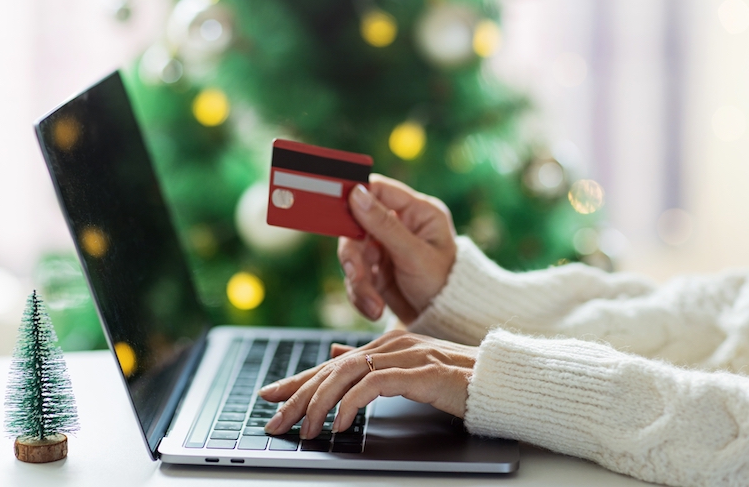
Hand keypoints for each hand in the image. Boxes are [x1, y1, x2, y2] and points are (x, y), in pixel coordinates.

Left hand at [258, 330, 476, 439]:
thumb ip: (372, 362)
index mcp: (387, 345)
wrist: (502, 382)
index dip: (299, 380)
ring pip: (346, 374)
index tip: (271, 396)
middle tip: (275, 419)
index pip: (332, 363)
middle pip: (332, 369)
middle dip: (298, 395)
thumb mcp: (409, 369)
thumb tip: (334, 353)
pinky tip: (341, 423)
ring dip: (320, 403)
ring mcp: (406, 356)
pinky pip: (374, 386)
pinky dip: (352, 404)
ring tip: (306, 429)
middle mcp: (392, 345)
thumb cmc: (459, 380)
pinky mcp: (421, 373)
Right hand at [339, 174, 456, 324]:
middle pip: (357, 228)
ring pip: (353, 256)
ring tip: (372, 305)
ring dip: (358, 282)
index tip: (338, 211)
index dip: (356, 198)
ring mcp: (385, 249)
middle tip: (356, 276)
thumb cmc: (444, 284)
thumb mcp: (414, 254)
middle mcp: (399, 226)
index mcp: (417, 212)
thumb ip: (384, 224)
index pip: (378, 190)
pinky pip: (355, 277)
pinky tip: (373, 309)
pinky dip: (360, 294)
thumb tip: (357, 194)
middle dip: (355, 257)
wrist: (446, 322)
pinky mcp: (376, 271)